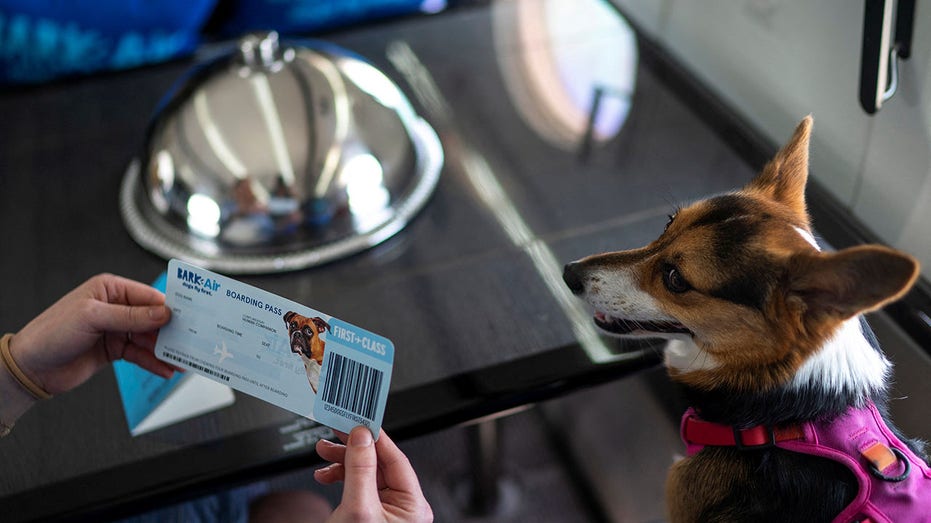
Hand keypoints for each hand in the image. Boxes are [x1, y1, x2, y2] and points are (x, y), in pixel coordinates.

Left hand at [9, 274, 174, 394]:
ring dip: (165, 350)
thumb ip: (130, 317)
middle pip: (153, 318)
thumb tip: (163, 313)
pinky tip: (165, 369)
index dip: (170, 308)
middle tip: (190, 342)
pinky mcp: (114, 350)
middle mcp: (115, 307)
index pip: (149, 296)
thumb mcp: (92, 318)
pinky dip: (153, 362)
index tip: (189, 319)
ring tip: (181, 360)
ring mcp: (115, 329)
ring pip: (149, 338)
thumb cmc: (51, 333)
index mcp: (110, 290)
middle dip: (171, 332)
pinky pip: (140, 354)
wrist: (31, 368)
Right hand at [315, 427, 432, 522]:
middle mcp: (403, 507)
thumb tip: (362, 438)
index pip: (396, 459)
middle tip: (336, 432)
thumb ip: (360, 470)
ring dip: (342, 461)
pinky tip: (326, 475)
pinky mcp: (369, 515)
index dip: (375, 437)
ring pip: (365, 473)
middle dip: (352, 449)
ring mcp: (386, 511)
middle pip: (378, 464)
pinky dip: (340, 478)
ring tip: (324, 452)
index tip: (357, 421)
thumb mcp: (358, 507)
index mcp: (412, 506)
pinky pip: (357, 487)